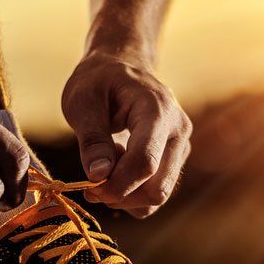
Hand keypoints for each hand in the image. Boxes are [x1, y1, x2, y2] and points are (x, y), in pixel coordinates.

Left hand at [61, 52, 191, 217]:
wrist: (121, 67)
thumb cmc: (98, 81)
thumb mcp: (82, 100)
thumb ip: (92, 138)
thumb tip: (98, 176)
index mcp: (158, 111)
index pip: (145, 163)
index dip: (116, 185)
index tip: (89, 187)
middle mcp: (178, 131)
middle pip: (157, 188)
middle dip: (121, 196)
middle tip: (92, 184)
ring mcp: (180, 148)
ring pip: (157, 196)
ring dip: (125, 195)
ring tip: (107, 163)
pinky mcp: (175, 160)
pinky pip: (155, 194)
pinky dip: (132, 193)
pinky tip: (118, 168)